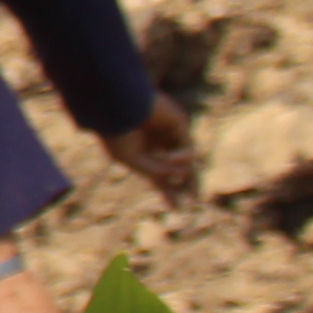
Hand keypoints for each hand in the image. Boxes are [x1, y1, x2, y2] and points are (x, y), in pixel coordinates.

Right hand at [105, 93, 199, 208]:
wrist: (116, 106)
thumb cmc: (117, 132)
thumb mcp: (133, 161)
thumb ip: (156, 171)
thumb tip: (182, 176)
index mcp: (140, 149)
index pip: (158, 172)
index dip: (167, 190)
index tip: (176, 207)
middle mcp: (156, 140)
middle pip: (178, 165)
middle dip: (187, 182)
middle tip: (195, 200)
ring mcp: (167, 131)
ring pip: (187, 158)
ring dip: (185, 174)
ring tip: (182, 182)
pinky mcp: (178, 123)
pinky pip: (187, 147)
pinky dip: (181, 157)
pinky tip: (169, 157)